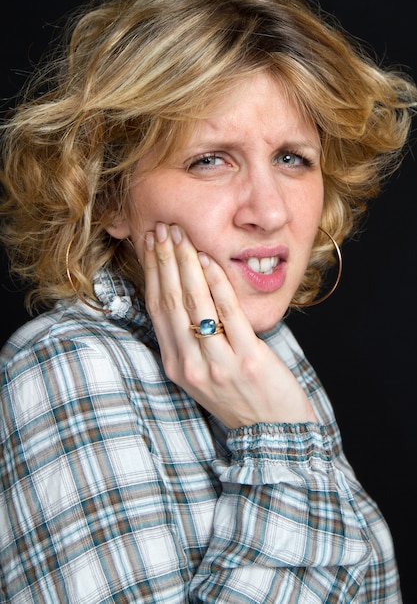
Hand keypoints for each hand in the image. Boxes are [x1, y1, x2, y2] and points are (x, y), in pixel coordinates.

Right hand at [142, 223, 316, 428]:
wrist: (273, 433)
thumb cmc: (240, 397)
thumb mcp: (203, 374)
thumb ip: (190, 341)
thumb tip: (183, 294)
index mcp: (176, 366)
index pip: (157, 310)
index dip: (152, 274)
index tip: (149, 244)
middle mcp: (191, 365)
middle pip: (171, 302)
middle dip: (164, 261)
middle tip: (161, 229)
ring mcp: (218, 363)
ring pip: (194, 304)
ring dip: (185, 265)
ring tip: (181, 236)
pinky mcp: (248, 359)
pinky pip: (228, 313)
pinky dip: (216, 283)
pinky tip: (209, 260)